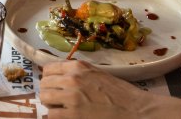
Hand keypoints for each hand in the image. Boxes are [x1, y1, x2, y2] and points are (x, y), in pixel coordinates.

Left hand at [39, 61, 180, 117]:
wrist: (136, 110)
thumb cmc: (120, 94)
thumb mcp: (97, 74)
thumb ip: (78, 73)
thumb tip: (61, 78)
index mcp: (78, 67)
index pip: (48, 69)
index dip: (49, 79)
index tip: (53, 86)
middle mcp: (72, 79)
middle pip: (44, 84)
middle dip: (49, 93)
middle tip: (57, 101)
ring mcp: (71, 97)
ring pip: (45, 98)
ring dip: (51, 105)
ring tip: (61, 110)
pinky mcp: (73, 115)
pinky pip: (51, 115)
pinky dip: (55, 117)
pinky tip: (65, 117)